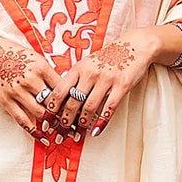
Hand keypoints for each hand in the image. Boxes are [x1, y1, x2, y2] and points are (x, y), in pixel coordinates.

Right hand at [0, 33, 64, 139]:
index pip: (62, 88)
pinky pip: (22, 119)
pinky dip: (33, 130)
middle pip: (53, 103)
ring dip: (49, 122)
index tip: (75, 108)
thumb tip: (63, 90)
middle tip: (69, 122)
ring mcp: (17, 91)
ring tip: (57, 128)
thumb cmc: (12, 53)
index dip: (70, 100)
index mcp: (41, 67)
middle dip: (62, 114)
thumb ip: (48, 73)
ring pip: (40, 113)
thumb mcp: (35, 57)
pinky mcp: (5, 100)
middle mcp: (30, 80)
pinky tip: (41, 136)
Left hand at [47, 27, 168, 137]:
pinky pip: (109, 108)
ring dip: (82, 125)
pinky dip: (101, 122)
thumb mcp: (87, 64)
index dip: (51, 108)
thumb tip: (60, 100)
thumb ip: (75, 79)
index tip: (46, 121)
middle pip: (72, 102)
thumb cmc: (108, 58)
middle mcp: (90, 73)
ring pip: (89, 107)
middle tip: (61, 135)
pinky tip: (95, 131)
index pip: (59, 91)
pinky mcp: (122, 85)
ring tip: (77, 135)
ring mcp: (106, 79)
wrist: (135, 46)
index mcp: (78, 68)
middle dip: (64, 122)